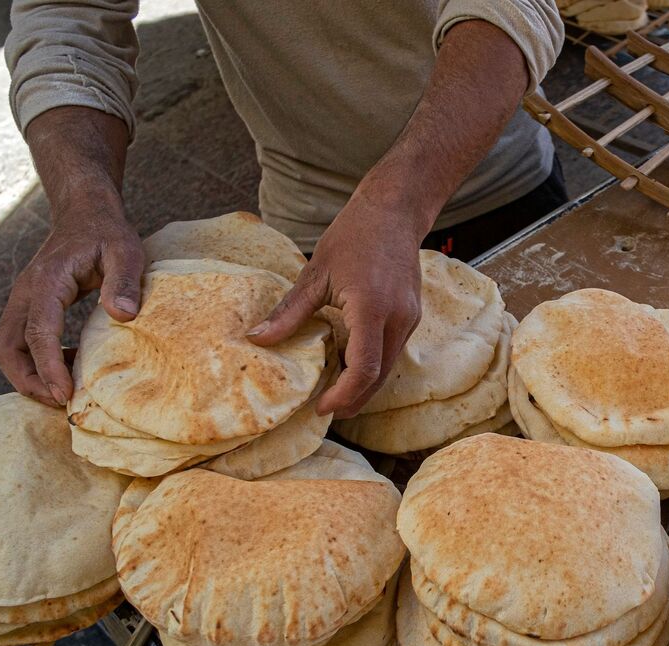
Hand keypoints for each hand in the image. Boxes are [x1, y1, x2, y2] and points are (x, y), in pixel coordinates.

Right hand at [0, 203, 143, 406]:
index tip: (66, 395)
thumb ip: (125, 281)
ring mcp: (24, 300)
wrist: (85, 213)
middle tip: (61, 402)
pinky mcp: (30, 306)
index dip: (49, 368)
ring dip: (28, 375)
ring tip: (65, 391)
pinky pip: (20, 342)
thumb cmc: (107, 232)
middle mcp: (26, 292)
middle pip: (7, 348)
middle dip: (27, 381)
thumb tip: (123, 316)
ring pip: (7, 348)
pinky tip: (70, 366)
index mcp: (47, 281)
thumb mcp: (126, 251)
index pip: (38, 333)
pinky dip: (36, 362)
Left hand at [247, 203, 421, 418]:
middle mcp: (397, 318)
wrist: (394, 211)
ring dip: (362, 385)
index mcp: (371, 308)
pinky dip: (372, 365)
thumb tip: (257, 340)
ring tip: (333, 392)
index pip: (363, 369)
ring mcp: (409, 318)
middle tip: (324, 410)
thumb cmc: (353, 235)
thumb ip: (289, 312)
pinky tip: (348, 362)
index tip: (321, 407)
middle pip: (378, 378)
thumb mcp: (315, 273)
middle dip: (353, 400)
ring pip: (388, 368)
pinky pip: (392, 351)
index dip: (342, 395)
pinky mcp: (412, 316)